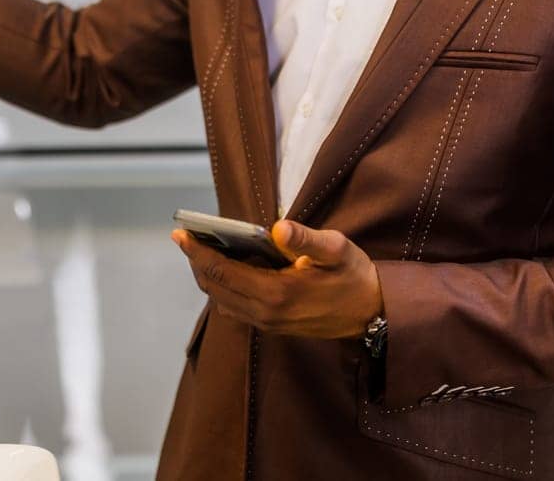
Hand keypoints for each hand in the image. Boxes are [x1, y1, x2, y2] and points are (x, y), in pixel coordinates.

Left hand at [172, 220, 382, 339]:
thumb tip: (278, 228)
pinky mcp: (273, 326)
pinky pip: (235, 308)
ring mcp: (268, 323)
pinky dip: (223, 289)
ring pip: (222, 301)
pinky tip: (227, 270)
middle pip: (215, 287)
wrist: (373, 314)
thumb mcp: (337, 249)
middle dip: (197, 262)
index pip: (222, 271)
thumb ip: (306, 238)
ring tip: (202, 250)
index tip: (180, 232)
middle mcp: (266, 313)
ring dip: (208, 277)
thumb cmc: (354, 276)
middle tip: (186, 237)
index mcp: (276, 293)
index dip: (197, 251)